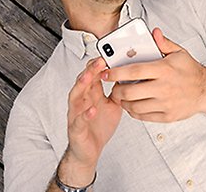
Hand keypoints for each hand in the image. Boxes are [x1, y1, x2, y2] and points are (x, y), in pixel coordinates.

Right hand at [59, 58, 122, 184]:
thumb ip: (118, 91)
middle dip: (91, 69)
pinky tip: (92, 109)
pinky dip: (85, 114)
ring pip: (75, 95)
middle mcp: (82, 101)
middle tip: (100, 60)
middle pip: (83, 80)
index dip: (98, 64)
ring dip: (82, 85)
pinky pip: (79, 120)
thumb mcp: (112, 105)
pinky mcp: (76, 128)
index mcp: (91, 94)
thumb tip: (130, 76)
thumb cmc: (99, 126)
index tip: (108, 54)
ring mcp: (76, 114)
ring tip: (89, 76)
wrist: (89, 151)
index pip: (93, 74)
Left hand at [106, 28, 205, 122]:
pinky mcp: (167, 116)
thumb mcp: (179, 52)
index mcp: (164, 69)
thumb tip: (153, 33)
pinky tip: (133, 105)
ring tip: (122, 95)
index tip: (106, 72)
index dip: (116, 72)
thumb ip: (164, 43)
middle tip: (113, 86)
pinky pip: (143, 116)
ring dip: (123, 101)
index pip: (134, 71)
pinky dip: (134, 112)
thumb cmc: (191, 71)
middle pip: (130, 91)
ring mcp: (165, 103)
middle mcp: (164, 87)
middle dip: (116, 89)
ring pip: (134, 106)